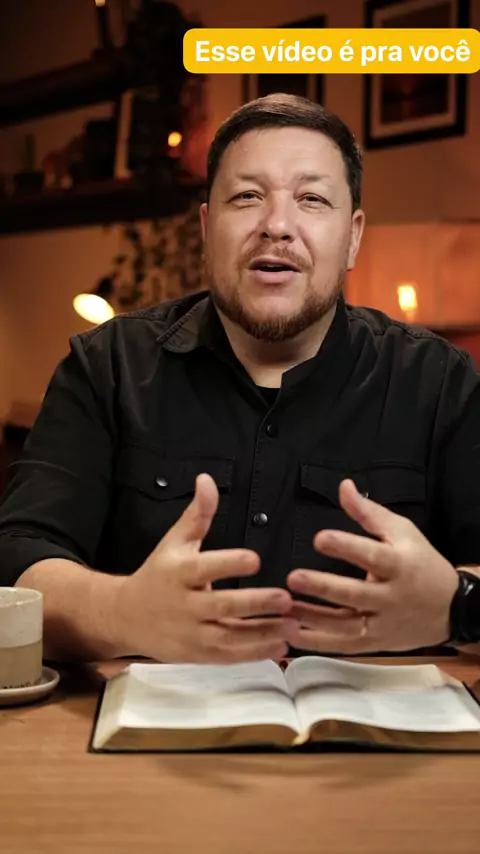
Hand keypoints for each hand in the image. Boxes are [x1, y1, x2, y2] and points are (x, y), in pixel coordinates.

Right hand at [116, 473, 296, 662]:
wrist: (126, 616)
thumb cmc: (159, 573)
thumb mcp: (175, 541)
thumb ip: (197, 513)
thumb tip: (207, 479)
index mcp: (179, 572)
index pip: (205, 568)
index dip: (229, 564)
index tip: (256, 559)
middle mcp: (184, 604)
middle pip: (222, 606)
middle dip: (255, 604)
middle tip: (286, 598)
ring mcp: (191, 633)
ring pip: (229, 637)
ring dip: (262, 633)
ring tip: (294, 624)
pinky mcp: (197, 654)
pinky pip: (228, 656)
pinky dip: (254, 653)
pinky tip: (281, 645)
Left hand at [286, 479, 459, 654]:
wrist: (452, 608)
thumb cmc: (422, 563)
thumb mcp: (402, 531)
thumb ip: (369, 512)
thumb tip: (343, 486)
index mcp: (400, 565)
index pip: (372, 556)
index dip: (346, 547)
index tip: (320, 539)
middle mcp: (392, 597)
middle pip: (356, 595)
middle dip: (324, 587)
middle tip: (294, 577)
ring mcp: (384, 624)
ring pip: (347, 626)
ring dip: (313, 619)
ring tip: (285, 608)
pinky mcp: (376, 643)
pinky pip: (345, 646)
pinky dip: (318, 642)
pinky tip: (293, 633)